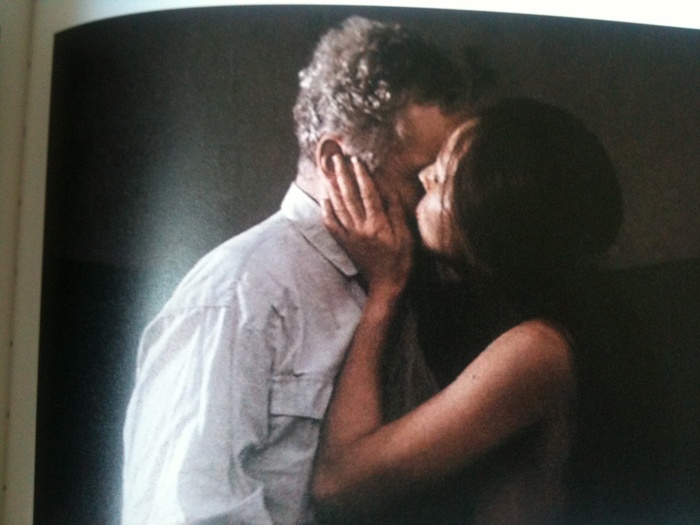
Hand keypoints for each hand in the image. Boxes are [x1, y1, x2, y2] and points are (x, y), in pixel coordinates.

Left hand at [322, 155, 412, 296]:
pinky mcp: (345, 243)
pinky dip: (327, 210)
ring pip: (338, 207)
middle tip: (337, 158)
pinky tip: (324, 198)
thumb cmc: (400, 262)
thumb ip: (396, 213)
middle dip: (342, 175)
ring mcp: (350, 235)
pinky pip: (332, 225)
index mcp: (377, 224)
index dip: (362, 176)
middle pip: (349, 196)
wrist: (386, 285)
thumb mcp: (406, 237)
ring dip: (332, 187)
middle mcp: (360, 227)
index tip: (356, 160)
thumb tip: (389, 190)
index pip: (368, 194)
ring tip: (328, 171)